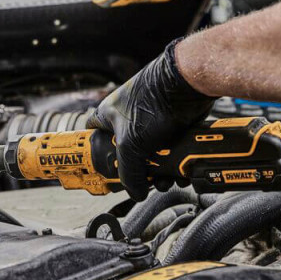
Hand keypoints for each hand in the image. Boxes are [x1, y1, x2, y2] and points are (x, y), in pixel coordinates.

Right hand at [87, 39, 215, 199]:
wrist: (186, 87)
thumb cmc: (152, 103)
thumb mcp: (130, 143)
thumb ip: (129, 171)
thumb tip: (136, 192)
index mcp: (108, 116)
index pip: (93, 135)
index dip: (97, 154)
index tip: (105, 172)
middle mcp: (127, 118)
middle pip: (127, 153)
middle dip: (138, 172)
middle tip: (143, 182)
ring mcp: (150, 123)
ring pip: (151, 155)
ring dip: (159, 172)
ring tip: (167, 181)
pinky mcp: (171, 126)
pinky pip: (169, 151)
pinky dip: (174, 164)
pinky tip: (180, 173)